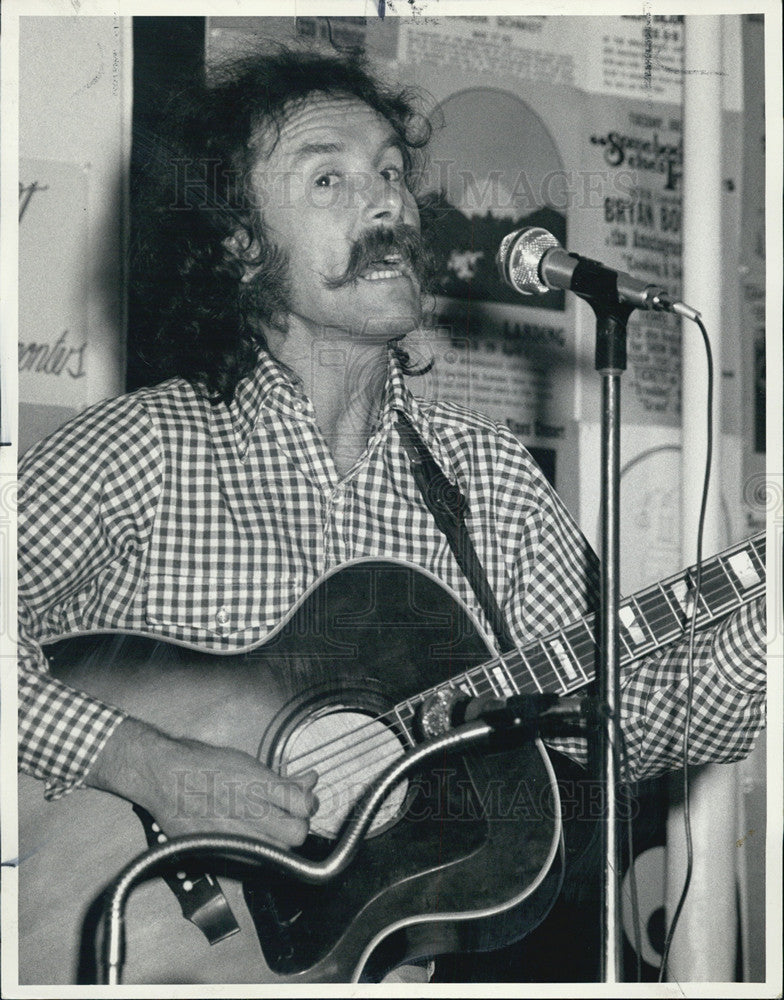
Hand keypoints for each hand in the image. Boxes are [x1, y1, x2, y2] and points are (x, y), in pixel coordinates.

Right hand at [86, 717, 316, 847]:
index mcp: (257, 784)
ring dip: (280, 843)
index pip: (303, 805)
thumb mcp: (247, 762)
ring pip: (277, 851)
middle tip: (290, 819)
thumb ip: (282, 778)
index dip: (308, 804)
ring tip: (270, 830)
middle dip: (298, 827)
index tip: (303, 802)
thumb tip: (310, 781)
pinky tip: (250, 839)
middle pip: (297, 834)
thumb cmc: (202, 763)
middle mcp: (247, 811)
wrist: (163, 775)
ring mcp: (232, 833)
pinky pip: (252, 862)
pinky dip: (257, 853)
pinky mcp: (218, 849)